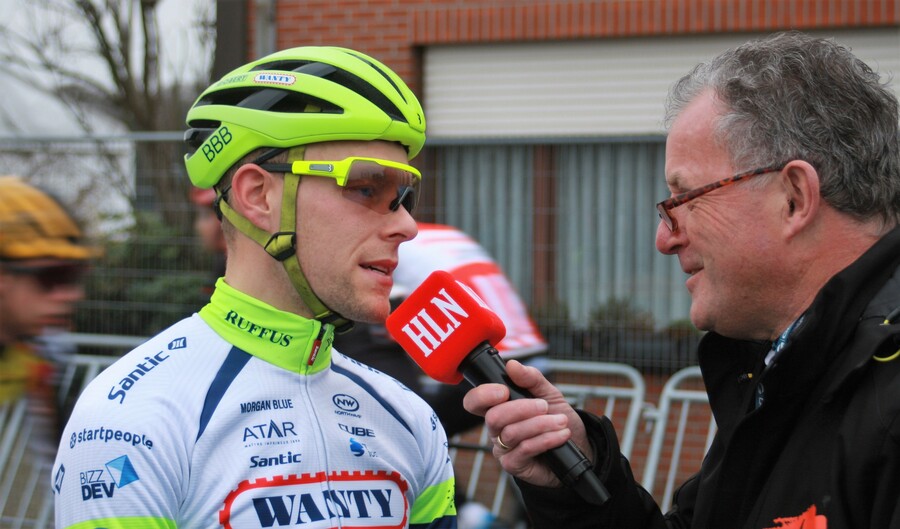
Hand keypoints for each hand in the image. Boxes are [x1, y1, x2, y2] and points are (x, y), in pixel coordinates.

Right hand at [462, 360, 592, 486]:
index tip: (504, 391)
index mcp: (498, 407)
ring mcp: (502, 448)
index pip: (474, 401)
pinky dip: (546, 439)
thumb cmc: (557, 418)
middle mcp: (496, 429)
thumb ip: (531, 378)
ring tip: (561, 421)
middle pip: (493, 417)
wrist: (577, 446)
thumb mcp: (548, 393)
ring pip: (511, 433)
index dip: (482, 396)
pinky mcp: (513, 464)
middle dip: (522, 408)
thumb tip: (512, 365)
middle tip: (545, 406)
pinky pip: (525, 449)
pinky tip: (561, 435)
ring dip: (540, 424)